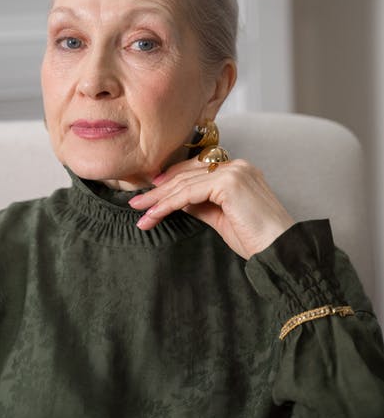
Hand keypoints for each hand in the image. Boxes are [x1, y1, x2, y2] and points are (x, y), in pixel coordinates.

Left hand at [128, 157, 294, 258]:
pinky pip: (189, 193)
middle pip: (187, 174)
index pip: (195, 170)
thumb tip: (176, 201)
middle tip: (136, 203)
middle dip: (158, 190)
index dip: (170, 181)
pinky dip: (168, 204)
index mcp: (238, 170)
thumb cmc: (256, 239)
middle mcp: (237, 165)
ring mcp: (234, 171)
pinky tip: (154, 215)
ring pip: (185, 183)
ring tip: (140, 213)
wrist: (281, 252)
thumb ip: (200, 204)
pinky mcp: (229, 183)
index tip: (150, 195)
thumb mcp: (220, 218)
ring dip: (158, 199)